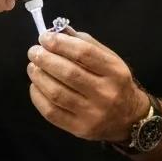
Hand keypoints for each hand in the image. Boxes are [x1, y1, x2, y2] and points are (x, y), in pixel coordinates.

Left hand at [26, 30, 148, 142]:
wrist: (128, 118)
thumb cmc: (115, 82)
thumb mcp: (109, 59)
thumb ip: (85, 43)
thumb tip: (57, 31)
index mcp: (115, 72)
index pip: (84, 53)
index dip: (60, 43)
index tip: (45, 37)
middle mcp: (106, 94)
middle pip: (69, 73)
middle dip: (46, 59)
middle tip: (34, 51)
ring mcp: (92, 114)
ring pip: (57, 93)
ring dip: (39, 77)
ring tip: (33, 67)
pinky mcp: (79, 129)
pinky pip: (51, 112)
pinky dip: (38, 97)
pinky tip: (35, 86)